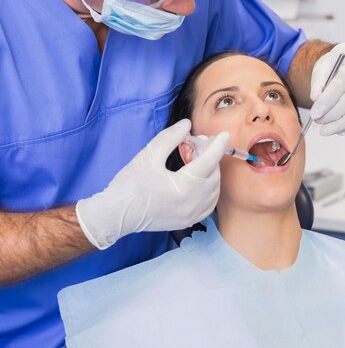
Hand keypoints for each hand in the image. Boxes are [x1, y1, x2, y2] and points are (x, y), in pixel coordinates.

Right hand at [76, 119, 229, 248]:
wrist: (117, 214)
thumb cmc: (130, 185)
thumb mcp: (149, 154)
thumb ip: (171, 137)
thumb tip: (186, 125)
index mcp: (183, 187)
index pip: (209, 161)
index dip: (217, 145)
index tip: (223, 135)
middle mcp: (191, 204)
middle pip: (213, 174)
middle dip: (210, 156)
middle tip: (197, 144)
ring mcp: (190, 215)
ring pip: (214, 190)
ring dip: (210, 172)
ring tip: (195, 160)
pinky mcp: (187, 221)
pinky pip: (208, 204)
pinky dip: (209, 190)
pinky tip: (200, 179)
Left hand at [310, 43, 344, 135]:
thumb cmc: (335, 66)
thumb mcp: (322, 68)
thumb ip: (317, 83)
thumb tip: (316, 100)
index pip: (339, 85)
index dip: (326, 102)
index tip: (315, 114)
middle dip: (331, 116)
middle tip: (318, 121)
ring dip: (342, 125)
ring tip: (327, 130)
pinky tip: (342, 130)